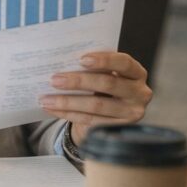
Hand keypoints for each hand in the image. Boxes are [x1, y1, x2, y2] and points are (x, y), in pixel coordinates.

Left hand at [39, 52, 153, 144]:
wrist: (107, 113)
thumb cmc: (101, 85)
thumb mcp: (102, 74)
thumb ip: (91, 67)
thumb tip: (60, 61)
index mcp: (136, 72)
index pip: (124, 63)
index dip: (104, 60)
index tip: (81, 59)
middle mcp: (140, 92)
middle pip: (108, 84)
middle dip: (78, 81)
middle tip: (54, 80)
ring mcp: (132, 112)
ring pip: (97, 105)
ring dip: (68, 101)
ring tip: (46, 98)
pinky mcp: (119, 127)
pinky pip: (91, 120)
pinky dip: (68, 114)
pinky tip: (51, 108)